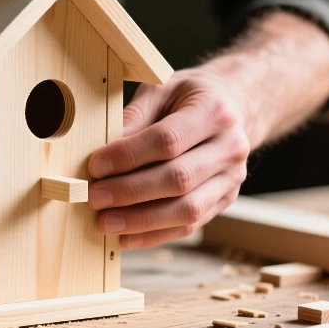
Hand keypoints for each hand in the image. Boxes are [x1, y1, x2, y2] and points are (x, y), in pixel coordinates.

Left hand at [87, 67, 250, 248]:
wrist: (234, 107)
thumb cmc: (188, 97)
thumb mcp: (161, 90)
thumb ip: (134, 116)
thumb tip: (102, 150)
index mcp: (214, 112)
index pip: (167, 140)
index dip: (128, 156)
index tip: (95, 166)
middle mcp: (230, 147)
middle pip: (178, 178)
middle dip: (130, 192)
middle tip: (95, 198)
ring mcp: (232, 177)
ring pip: (187, 209)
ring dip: (141, 220)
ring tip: (106, 223)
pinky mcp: (226, 200)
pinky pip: (190, 225)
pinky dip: (155, 234)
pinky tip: (126, 236)